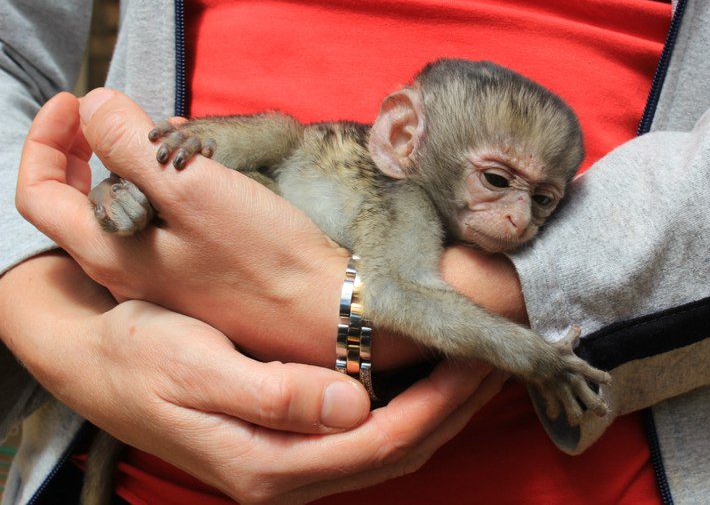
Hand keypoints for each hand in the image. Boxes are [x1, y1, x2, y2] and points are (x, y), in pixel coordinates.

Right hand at [0, 253, 505, 503]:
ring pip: (386, 445)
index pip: (379, 442)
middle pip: (394, 450)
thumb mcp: (193, 369)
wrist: (92, 360)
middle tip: (496, 361)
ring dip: (436, 408)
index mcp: (266, 463)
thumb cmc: (137, 356)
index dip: (437, 403)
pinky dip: (406, 405)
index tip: (476, 360)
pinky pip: (365, 434)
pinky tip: (424, 378)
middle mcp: (284, 474)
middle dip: (452, 409)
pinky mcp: (286, 441)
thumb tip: (354, 407)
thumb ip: (272, 396)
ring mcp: (287, 463)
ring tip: (475, 367)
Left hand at [16, 90, 349, 365]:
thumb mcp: (192, 188)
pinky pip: (161, 227)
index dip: (45, 139)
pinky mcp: (194, 279)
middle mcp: (124, 271)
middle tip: (115, 115)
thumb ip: (129, 143)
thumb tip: (93, 108)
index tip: (73, 101)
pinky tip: (200, 177)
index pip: (40, 193)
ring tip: (170, 139)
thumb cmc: (264, 255)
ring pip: (125, 212)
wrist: (322, 312)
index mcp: (109, 252)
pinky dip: (165, 192)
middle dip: (89, 149)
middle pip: (80, 202)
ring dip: (134, 168)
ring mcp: (160, 278)